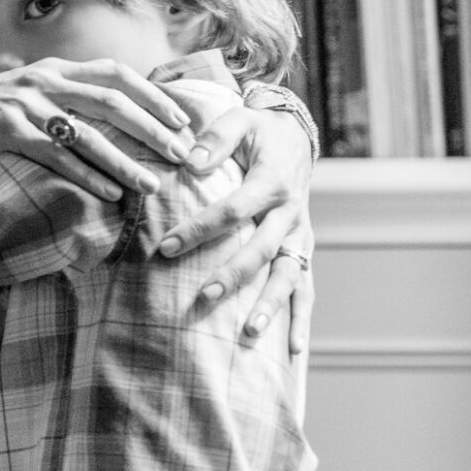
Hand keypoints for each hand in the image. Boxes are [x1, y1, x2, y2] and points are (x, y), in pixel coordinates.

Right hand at [0, 60, 196, 201]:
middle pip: (113, 100)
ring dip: (126, 161)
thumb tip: (102, 119)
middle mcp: (44, 80)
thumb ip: (58, 98)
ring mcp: (25, 103)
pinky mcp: (7, 129)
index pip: (116, 73)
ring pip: (90, 132)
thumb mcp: (22, 94)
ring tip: (153, 184)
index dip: (153, 94)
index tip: (183, 118)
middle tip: (182, 154)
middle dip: (154, 128)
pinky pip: (57, 154)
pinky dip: (87, 175)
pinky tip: (109, 194)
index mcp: (52, 69)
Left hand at [158, 105, 313, 352]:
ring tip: (250, 333)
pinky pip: (305, 286)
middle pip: (261, 250)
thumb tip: (190, 161)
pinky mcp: (303, 249)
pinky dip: (301, 318)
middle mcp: (291, 213)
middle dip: (233, 275)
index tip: (166, 247)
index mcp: (273, 182)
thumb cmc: (259, 131)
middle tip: (203, 297)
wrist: (297, 137)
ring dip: (271, 305)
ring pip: (288, 275)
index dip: (199, 229)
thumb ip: (215, 139)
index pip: (232, 210)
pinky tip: (293, 350)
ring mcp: (300, 235)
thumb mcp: (238, 120)